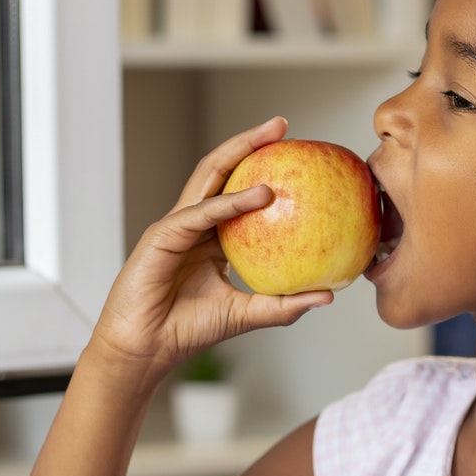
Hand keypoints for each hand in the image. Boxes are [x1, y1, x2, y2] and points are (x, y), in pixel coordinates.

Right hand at [89, 117, 333, 378]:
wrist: (146, 350)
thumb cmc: (187, 331)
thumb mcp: (246, 314)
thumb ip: (284, 304)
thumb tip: (329, 294)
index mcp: (210, 236)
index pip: (237, 189)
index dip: (262, 167)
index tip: (297, 155)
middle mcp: (193, 222)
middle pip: (222, 171)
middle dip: (250, 143)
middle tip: (282, 125)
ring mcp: (176, 225)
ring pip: (208, 178)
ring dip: (239, 152)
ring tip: (271, 137)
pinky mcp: (162, 236)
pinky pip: (201, 213)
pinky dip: (230, 202)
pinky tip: (260, 194)